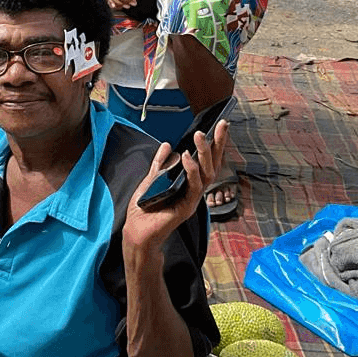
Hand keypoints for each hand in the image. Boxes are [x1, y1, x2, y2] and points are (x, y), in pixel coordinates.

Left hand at [124, 119, 229, 248]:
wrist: (136, 230)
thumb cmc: (145, 207)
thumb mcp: (152, 179)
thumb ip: (161, 163)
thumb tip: (168, 145)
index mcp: (189, 182)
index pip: (206, 160)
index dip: (214, 144)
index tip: (219, 125)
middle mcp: (195, 190)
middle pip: (212, 164)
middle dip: (217, 144)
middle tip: (221, 125)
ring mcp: (193, 199)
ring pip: (207, 173)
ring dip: (204, 153)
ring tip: (200, 136)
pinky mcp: (187, 207)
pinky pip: (194, 186)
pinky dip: (192, 170)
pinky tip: (188, 157)